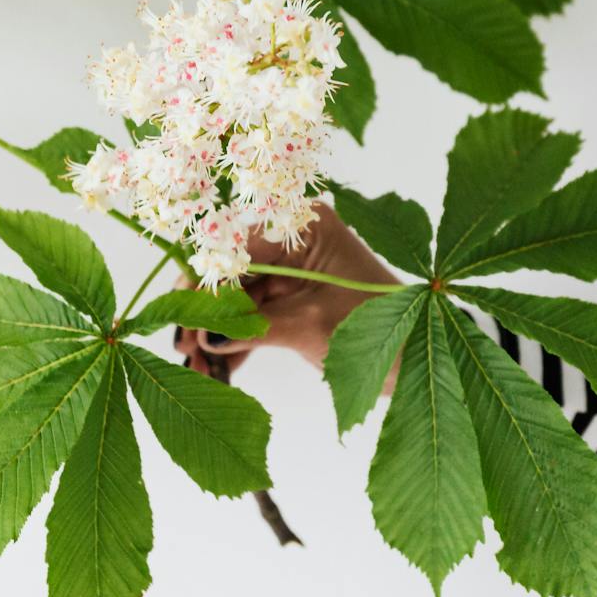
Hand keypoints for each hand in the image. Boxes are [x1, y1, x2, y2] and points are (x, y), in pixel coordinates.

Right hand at [174, 202, 397, 381]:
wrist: (416, 358)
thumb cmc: (377, 331)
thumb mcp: (309, 325)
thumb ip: (253, 327)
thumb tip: (205, 337)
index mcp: (305, 227)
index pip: (237, 245)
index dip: (205, 279)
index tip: (180, 310)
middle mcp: (296, 241)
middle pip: (233, 272)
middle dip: (207, 311)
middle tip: (182, 346)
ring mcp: (294, 270)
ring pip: (239, 297)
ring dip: (217, 331)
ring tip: (195, 367)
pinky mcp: (294, 297)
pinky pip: (255, 314)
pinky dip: (237, 340)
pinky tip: (216, 369)